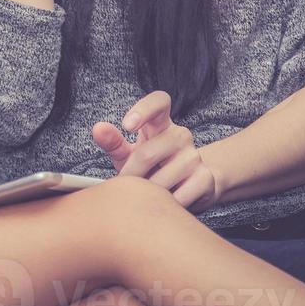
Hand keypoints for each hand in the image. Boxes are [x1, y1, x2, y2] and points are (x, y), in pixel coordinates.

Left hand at [92, 90, 220, 212]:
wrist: (190, 186)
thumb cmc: (151, 167)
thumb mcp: (129, 154)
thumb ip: (113, 142)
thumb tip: (98, 129)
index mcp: (161, 123)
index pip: (159, 101)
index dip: (143, 109)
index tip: (127, 126)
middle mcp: (180, 135)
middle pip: (149, 152)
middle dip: (131, 173)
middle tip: (124, 187)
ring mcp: (194, 156)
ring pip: (163, 177)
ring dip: (149, 192)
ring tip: (146, 195)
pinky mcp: (206, 178)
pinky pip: (180, 195)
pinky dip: (167, 203)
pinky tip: (165, 203)